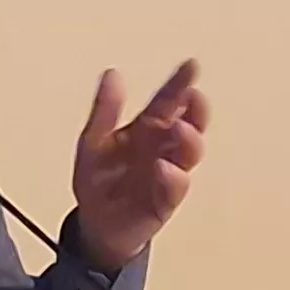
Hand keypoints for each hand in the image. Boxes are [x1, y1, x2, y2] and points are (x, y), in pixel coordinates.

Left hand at [69, 60, 208, 273]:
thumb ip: (105, 109)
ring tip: (180, 129)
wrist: (95, 223)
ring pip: (189, 154)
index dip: (179, 84)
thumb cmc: (100, 180)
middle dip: (196, 111)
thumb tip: (113, 73)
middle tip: (194, 97)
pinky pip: (174, 188)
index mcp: (148, 129)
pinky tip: (163, 167)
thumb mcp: (94, 140)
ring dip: (189, 140)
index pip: (168, 102)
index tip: (191, 66)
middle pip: (189, 124)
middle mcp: (163, 148)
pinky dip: (172, 177)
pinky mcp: (165, 201)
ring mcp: (168, 173)